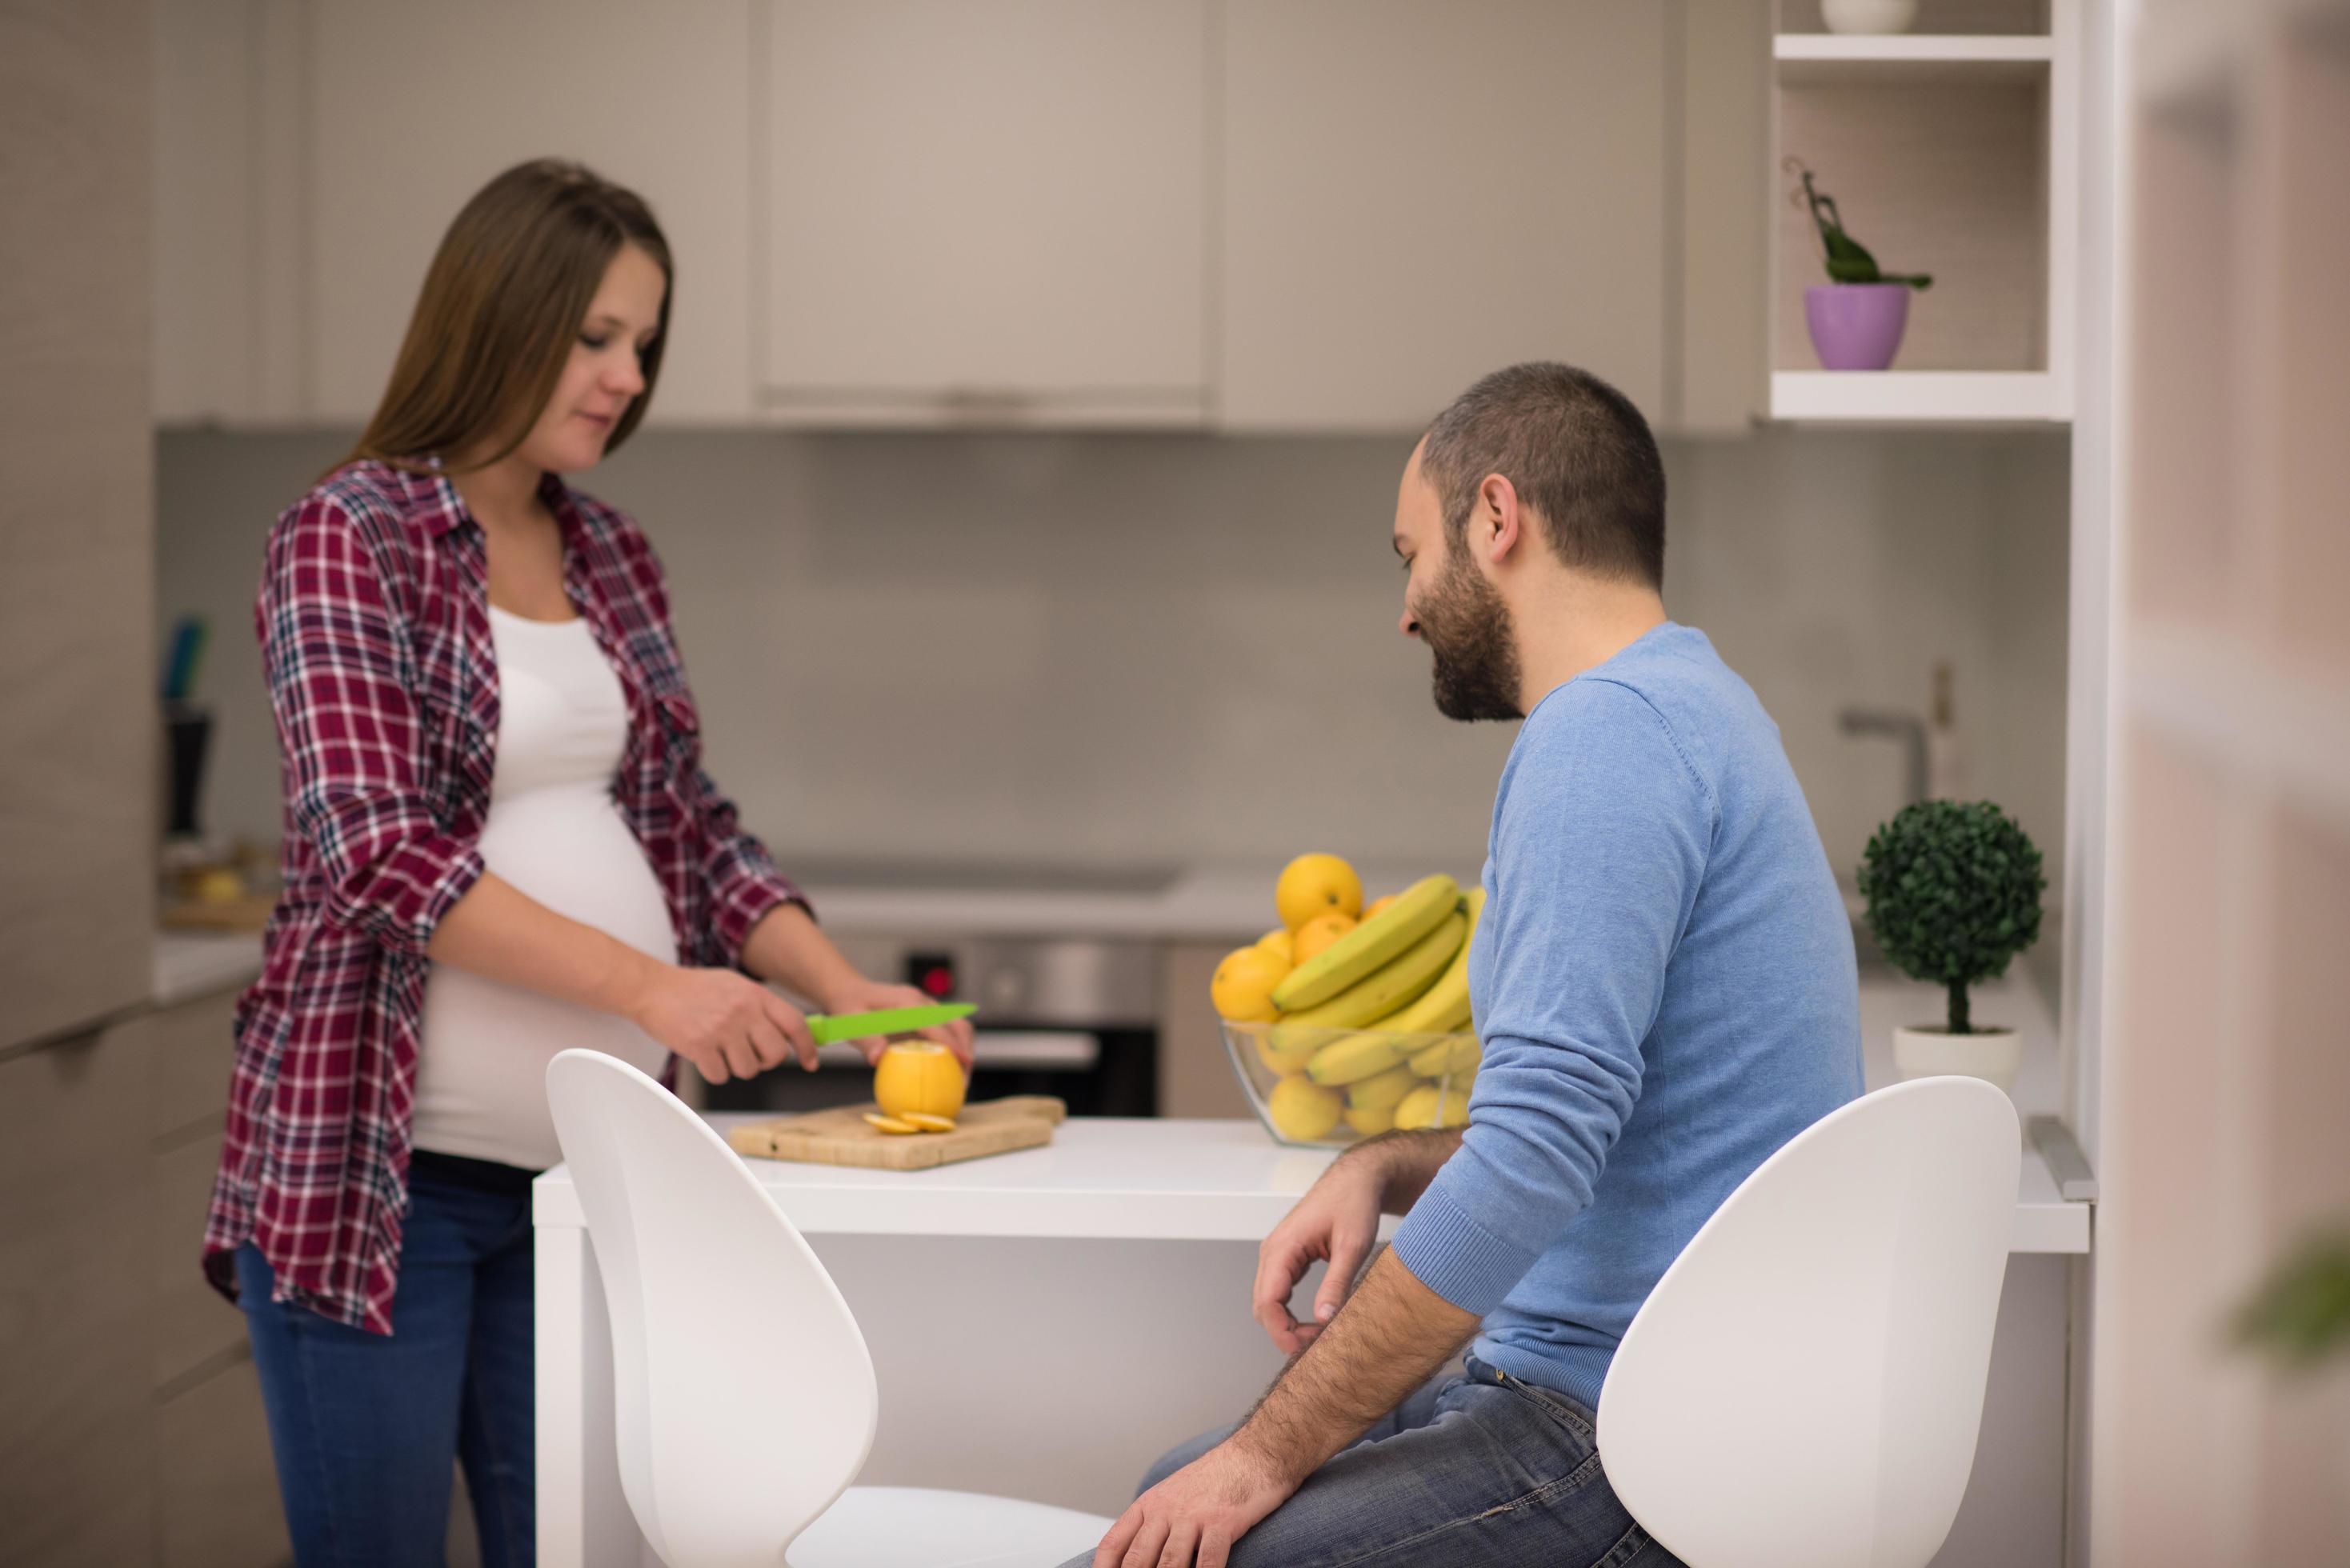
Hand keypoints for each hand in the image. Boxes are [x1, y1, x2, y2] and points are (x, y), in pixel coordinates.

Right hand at [626, 963, 815, 1083]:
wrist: (653, 988)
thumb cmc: (695, 989)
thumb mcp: (737, 986)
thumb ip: (763, 1007)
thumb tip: (791, 1032)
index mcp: (755, 994)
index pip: (795, 1023)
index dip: (807, 1046)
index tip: (811, 1060)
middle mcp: (742, 1011)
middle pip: (775, 1054)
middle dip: (766, 1061)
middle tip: (752, 1055)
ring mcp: (721, 1029)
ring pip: (748, 1069)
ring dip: (737, 1066)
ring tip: (722, 1049)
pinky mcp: (699, 1046)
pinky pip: (721, 1076)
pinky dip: (715, 1072)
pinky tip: (705, 1054)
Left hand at [817, 975, 975, 1070]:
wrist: (849, 991)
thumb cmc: (849, 1008)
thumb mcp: (852, 1025)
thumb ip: (866, 1041)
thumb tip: (878, 1058)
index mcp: (907, 1003)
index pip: (937, 1024)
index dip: (953, 1043)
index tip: (965, 1062)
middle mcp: (922, 1002)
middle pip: (957, 1024)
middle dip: (967, 1050)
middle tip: (964, 1081)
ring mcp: (927, 1007)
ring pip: (957, 1026)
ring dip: (963, 1050)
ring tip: (960, 1080)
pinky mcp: (926, 1015)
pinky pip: (947, 1031)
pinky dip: (953, 1049)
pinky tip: (946, 1071)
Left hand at [1092, 1436, 1293, 1567]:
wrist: (1253, 1454)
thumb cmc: (1215, 1479)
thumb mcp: (1173, 1494)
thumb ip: (1154, 1524)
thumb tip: (1137, 1558)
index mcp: (1150, 1505)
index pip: (1115, 1543)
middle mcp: (1166, 1510)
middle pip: (1138, 1559)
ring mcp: (1194, 1516)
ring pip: (1169, 1564)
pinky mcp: (1223, 1522)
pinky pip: (1208, 1560)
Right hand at [1253, 1144, 1387, 1352]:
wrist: (1356, 1179)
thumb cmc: (1354, 1204)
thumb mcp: (1353, 1245)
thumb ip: (1337, 1282)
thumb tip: (1324, 1320)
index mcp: (1282, 1247)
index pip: (1267, 1302)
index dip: (1283, 1332)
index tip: (1310, 1347)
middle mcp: (1272, 1251)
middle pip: (1262, 1306)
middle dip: (1284, 1332)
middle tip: (1317, 1346)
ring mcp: (1277, 1254)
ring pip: (1267, 1301)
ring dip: (1285, 1323)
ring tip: (1317, 1336)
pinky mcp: (1287, 1256)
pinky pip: (1277, 1291)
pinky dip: (1288, 1311)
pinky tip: (1313, 1321)